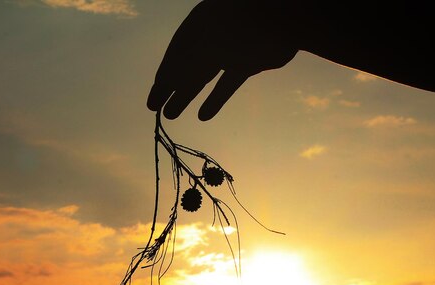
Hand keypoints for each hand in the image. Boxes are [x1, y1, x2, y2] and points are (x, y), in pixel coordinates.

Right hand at [147, 0, 297, 120]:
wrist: (283, 19)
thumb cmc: (237, 27)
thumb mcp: (201, 46)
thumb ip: (182, 64)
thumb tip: (162, 83)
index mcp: (196, 27)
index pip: (173, 57)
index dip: (162, 81)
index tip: (151, 103)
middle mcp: (210, 37)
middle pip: (185, 68)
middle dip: (169, 90)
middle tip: (155, 110)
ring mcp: (230, 50)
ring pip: (203, 77)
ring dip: (186, 96)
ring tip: (171, 115)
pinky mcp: (249, 63)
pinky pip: (227, 84)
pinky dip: (215, 100)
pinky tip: (203, 116)